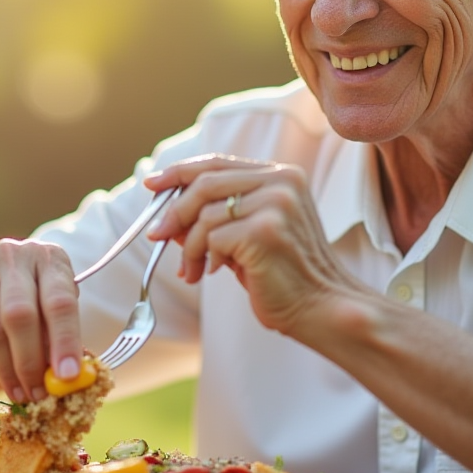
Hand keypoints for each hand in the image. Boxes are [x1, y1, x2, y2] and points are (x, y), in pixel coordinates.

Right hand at [0, 239, 83, 403]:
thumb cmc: (22, 318)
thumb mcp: (48, 323)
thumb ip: (58, 343)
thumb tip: (70, 378)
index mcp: (47, 257)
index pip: (60, 300)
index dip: (65, 341)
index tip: (68, 376)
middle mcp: (12, 253)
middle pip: (21, 314)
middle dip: (31, 361)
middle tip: (39, 393)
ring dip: (7, 369)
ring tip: (20, 391)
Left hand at [144, 155, 367, 336]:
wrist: (320, 309)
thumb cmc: (283, 276)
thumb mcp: (245, 237)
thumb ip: (213, 218)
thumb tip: (166, 215)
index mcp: (281, 175)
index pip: (218, 163)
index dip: (180, 171)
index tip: (152, 184)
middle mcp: (281, 181)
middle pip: (205, 183)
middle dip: (174, 211)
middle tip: (158, 235)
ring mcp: (276, 203)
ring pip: (205, 215)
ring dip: (190, 247)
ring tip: (193, 269)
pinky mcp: (265, 229)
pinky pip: (213, 238)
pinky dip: (206, 258)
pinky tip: (217, 272)